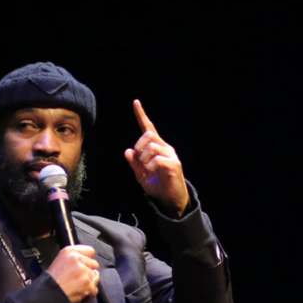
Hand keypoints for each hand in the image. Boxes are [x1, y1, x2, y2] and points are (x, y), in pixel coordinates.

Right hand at [46, 245, 99, 302]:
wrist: (48, 293)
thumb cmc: (51, 281)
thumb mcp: (60, 261)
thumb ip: (75, 258)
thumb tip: (87, 260)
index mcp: (69, 252)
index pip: (90, 251)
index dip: (88, 259)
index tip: (86, 264)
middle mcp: (76, 259)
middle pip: (94, 264)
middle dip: (89, 272)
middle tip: (78, 277)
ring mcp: (82, 271)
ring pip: (95, 276)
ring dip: (89, 282)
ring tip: (77, 285)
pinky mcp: (86, 282)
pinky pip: (94, 288)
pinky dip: (88, 292)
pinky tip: (79, 291)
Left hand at [124, 99, 189, 216]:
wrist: (169, 200)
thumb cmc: (157, 185)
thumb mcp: (141, 174)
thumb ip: (134, 163)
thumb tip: (128, 151)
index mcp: (157, 148)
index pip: (148, 128)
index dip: (141, 115)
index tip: (135, 102)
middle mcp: (165, 148)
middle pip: (148, 136)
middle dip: (139, 146)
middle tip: (139, 160)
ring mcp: (171, 155)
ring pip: (152, 147)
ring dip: (144, 159)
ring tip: (147, 170)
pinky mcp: (174, 165)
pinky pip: (157, 160)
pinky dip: (150, 166)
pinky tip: (151, 173)